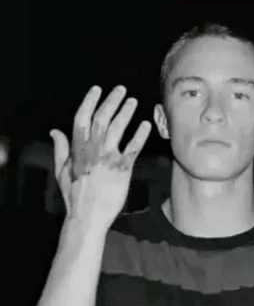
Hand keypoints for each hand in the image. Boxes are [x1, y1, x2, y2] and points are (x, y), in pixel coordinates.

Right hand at [50, 85, 151, 232]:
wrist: (89, 216)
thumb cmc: (75, 195)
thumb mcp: (61, 172)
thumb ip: (60, 149)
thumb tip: (55, 131)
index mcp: (78, 149)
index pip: (82, 119)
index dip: (90, 102)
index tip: (97, 89)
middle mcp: (93, 150)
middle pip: (103, 119)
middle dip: (111, 101)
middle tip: (121, 89)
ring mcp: (109, 158)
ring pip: (118, 129)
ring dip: (126, 112)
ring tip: (133, 101)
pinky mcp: (124, 168)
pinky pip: (134, 147)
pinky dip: (140, 135)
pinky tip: (146, 124)